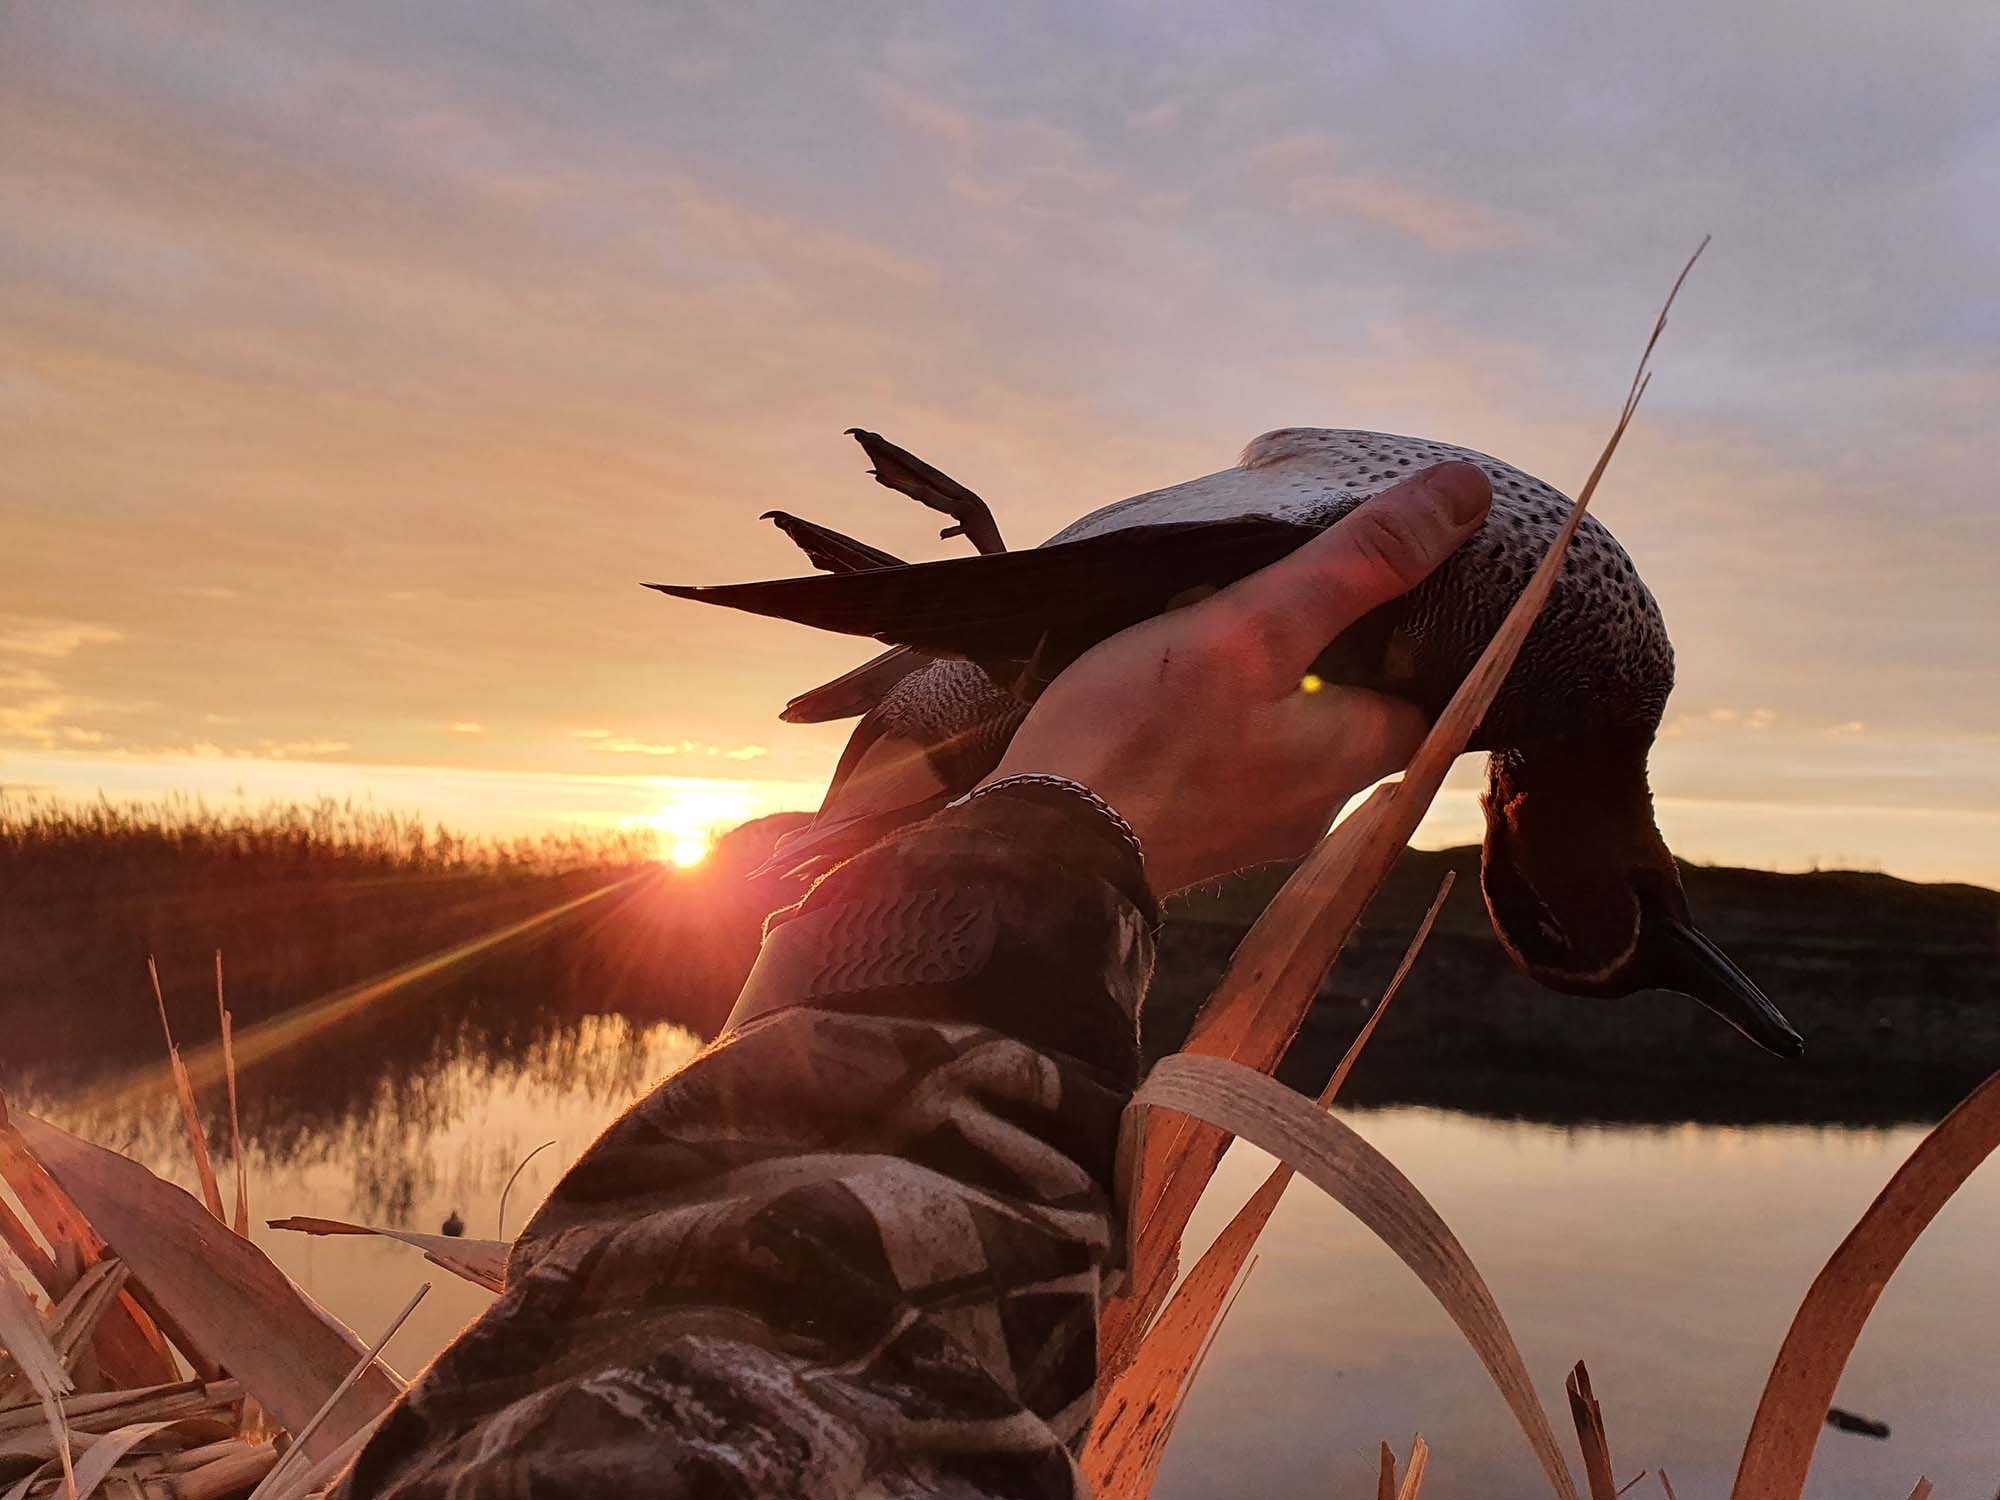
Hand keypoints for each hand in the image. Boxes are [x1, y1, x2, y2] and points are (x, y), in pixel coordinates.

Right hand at [984, 461, 1492, 894]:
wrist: (1032, 853)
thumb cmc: (1140, 737)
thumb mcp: (1252, 627)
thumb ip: (1355, 566)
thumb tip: (1465, 495)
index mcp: (1352, 761)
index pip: (1431, 693)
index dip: (1414, 632)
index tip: (1381, 584)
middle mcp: (1317, 809)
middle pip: (1356, 716)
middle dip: (1330, 658)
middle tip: (1286, 595)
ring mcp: (1251, 831)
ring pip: (1290, 742)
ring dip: (1269, 691)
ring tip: (1217, 635)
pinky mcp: (1192, 837)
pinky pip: (1230, 766)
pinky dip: (1217, 727)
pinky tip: (1169, 694)